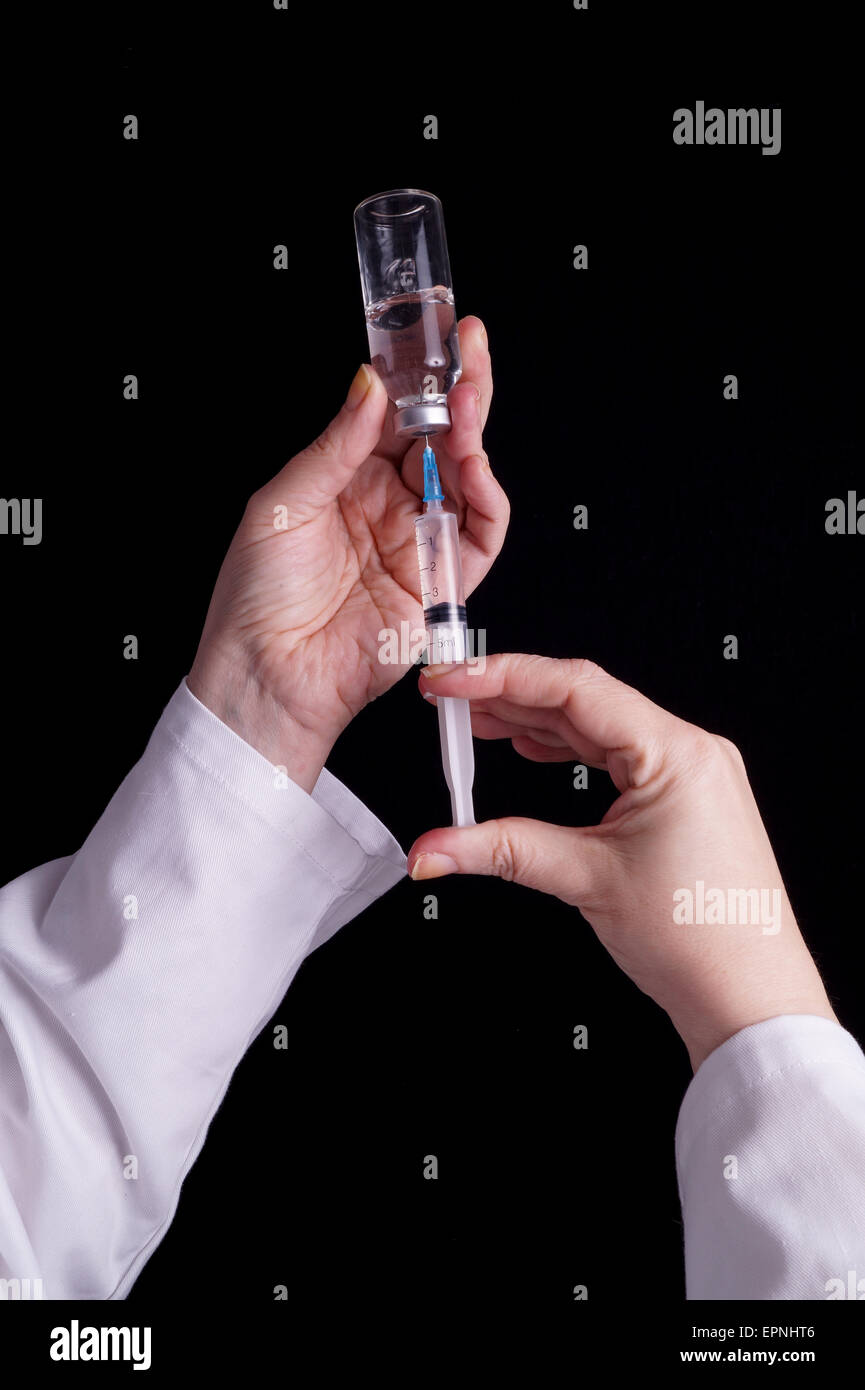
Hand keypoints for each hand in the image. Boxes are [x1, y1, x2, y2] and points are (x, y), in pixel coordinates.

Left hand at [187, 317, 506, 791]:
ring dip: (473, 434)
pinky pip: (480, 534)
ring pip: (466, 477)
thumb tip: (371, 385)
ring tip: (467, 400)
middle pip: (439, 438)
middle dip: (461, 390)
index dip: (417, 377)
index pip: (395, 416)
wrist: (266, 675)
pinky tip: (473, 465)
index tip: (432, 337)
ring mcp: (417, 543)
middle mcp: (387, 507)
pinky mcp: (442, 585)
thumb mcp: (282, 503)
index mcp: (346, 481)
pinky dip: (486, 497)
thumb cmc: (256, 598)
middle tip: (472, 348)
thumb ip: (336, 445)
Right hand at [407, 654, 836, 1070]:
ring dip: (532, 721)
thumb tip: (435, 847)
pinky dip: (564, 750)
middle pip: (583, 699)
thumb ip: (503, 850)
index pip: (576, 688)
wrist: (749, 998)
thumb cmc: (700, 940)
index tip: (454, 680)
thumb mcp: (588, 880)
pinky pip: (613, 755)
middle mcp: (689, 751)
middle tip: (450, 697)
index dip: (504, 676)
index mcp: (678, 754)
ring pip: (595, 726)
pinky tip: (527, 747)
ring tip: (474, 721)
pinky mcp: (681, 798)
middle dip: (510, 695)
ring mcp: (688, 774)